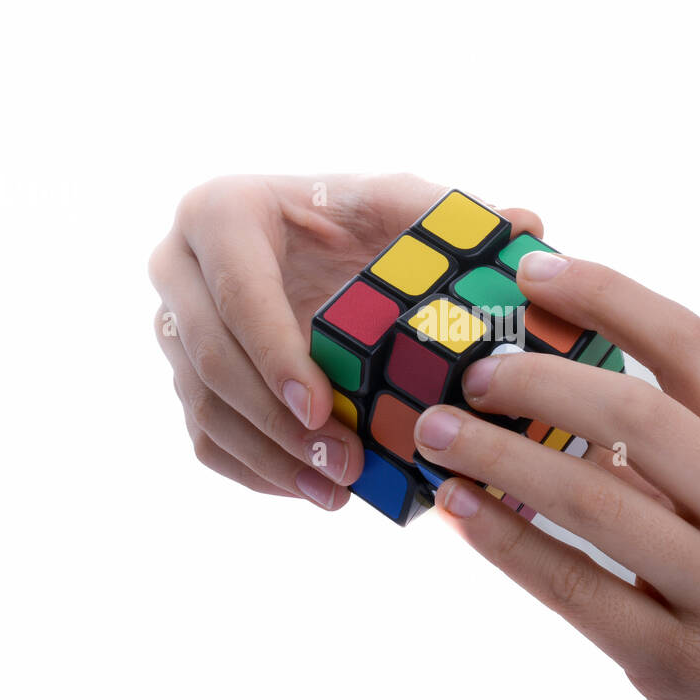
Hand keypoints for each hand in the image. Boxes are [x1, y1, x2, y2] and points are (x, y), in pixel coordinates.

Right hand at [147, 174, 541, 508]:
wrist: (324, 248)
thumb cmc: (368, 223)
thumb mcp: (406, 207)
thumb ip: (455, 213)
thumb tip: (525, 222)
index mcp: (221, 212)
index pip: (237, 290)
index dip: (275, 352)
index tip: (323, 409)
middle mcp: (178, 267)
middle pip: (209, 359)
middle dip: (276, 423)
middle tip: (342, 465)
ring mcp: (174, 328)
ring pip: (203, 406)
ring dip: (270, 458)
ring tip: (336, 491)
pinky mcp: (187, 377)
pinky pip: (204, 437)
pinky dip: (257, 472)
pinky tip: (314, 492)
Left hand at [414, 251, 699, 699]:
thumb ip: (688, 452)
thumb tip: (566, 391)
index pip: (693, 347)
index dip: (610, 295)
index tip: (538, 271)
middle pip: (638, 413)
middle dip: (541, 378)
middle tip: (473, 370)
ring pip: (596, 500)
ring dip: (501, 457)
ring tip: (438, 431)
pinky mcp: (681, 661)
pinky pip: (576, 589)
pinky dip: (507, 543)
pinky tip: (460, 512)